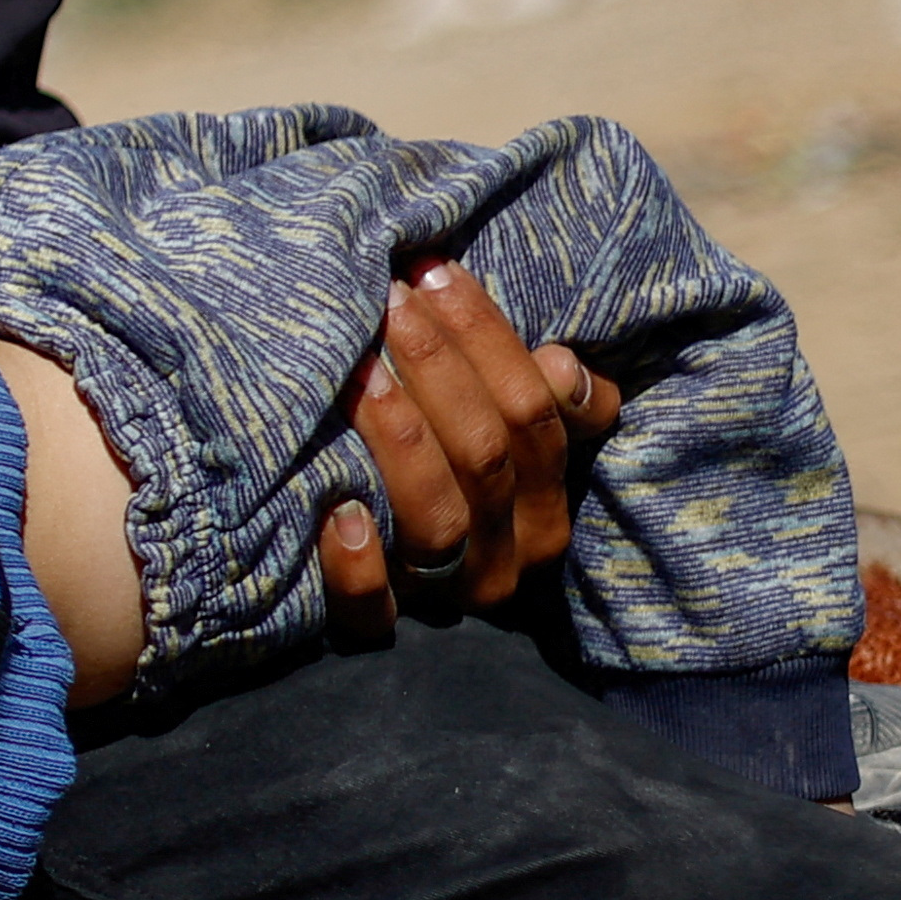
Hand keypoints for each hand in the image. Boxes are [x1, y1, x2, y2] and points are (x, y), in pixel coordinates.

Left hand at [316, 263, 618, 641]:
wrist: (363, 568)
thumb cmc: (442, 472)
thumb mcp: (505, 438)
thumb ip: (545, 404)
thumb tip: (564, 366)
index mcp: (543, 511)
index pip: (532, 418)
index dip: (486, 340)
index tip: (432, 270)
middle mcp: (501, 561)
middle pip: (485, 458)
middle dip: (437, 368)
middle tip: (385, 298)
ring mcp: (440, 598)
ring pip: (436, 517)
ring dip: (397, 438)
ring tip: (356, 367)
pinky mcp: (375, 628)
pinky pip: (375, 612)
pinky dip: (357, 566)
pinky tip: (336, 510)